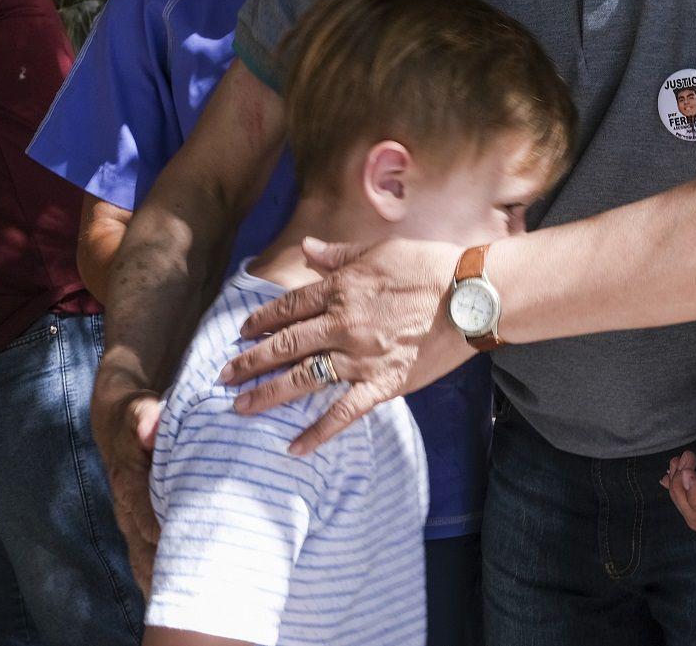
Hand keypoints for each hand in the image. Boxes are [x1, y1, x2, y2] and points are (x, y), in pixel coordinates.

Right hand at [90, 365, 162, 595]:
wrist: (119, 421)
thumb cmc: (137, 415)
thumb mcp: (140, 409)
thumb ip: (144, 418)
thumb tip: (149, 427)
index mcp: (128, 482)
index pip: (144, 514)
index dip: (161, 536)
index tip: (183, 557)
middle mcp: (127, 507)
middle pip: (143, 548)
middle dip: (162, 575)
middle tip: (187, 599)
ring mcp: (133, 520)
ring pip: (144, 558)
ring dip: (160, 583)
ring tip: (184, 611)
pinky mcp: (141, 525)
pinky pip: (149, 556)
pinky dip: (160, 577)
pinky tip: (178, 598)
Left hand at [219, 234, 468, 453]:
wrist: (472, 295)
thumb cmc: (430, 265)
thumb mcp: (380, 249)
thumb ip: (340, 254)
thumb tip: (309, 248)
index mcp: (341, 289)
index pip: (288, 307)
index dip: (261, 321)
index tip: (242, 332)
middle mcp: (342, 325)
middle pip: (285, 345)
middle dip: (250, 361)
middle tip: (223, 376)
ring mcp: (360, 358)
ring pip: (302, 379)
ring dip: (267, 394)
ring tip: (239, 407)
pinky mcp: (382, 384)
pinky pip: (343, 412)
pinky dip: (318, 432)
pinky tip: (294, 447)